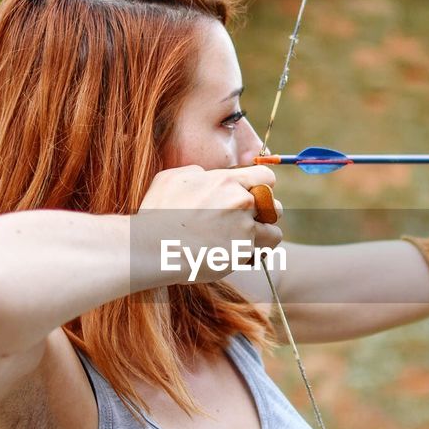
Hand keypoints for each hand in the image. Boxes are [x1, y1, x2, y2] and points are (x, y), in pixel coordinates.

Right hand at [137, 165, 283, 283]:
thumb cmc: (158, 212)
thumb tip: (206, 176)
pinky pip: (261, 252)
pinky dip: (254, 254)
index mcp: (227, 181)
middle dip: (265, 214)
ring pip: (273, 231)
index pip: (266, 176)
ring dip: (263, 236)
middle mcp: (241, 202)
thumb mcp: (173, 178)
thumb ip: (197, 174)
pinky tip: (239, 254)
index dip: (264, 187)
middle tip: (247, 222)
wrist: (154, 245)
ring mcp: (244, 227)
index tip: (254, 196)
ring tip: (245, 241)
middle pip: (274, 205)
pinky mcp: (243, 251)